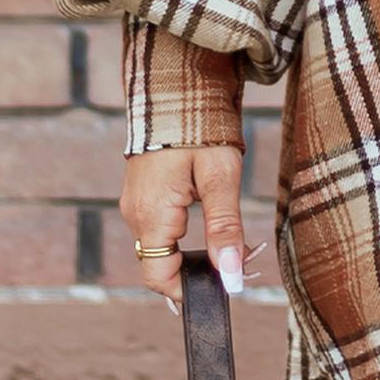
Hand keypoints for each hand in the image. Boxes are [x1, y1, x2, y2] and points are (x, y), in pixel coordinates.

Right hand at [120, 144, 246, 313]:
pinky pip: (161, 228)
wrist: (177, 88)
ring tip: (237, 244)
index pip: (159, 278)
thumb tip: (232, 275)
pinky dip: (185, 236)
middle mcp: (136, 215)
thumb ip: (224, 227)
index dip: (190, 291)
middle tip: (243, 262)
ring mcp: (136, 204)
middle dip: (200, 272)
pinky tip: (214, 224)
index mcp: (151, 215)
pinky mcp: (143, 194)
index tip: (227, 287)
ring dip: (195, 254)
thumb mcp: (221, 177)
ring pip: (163, 248)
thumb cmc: (200, 129)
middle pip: (162, 265)